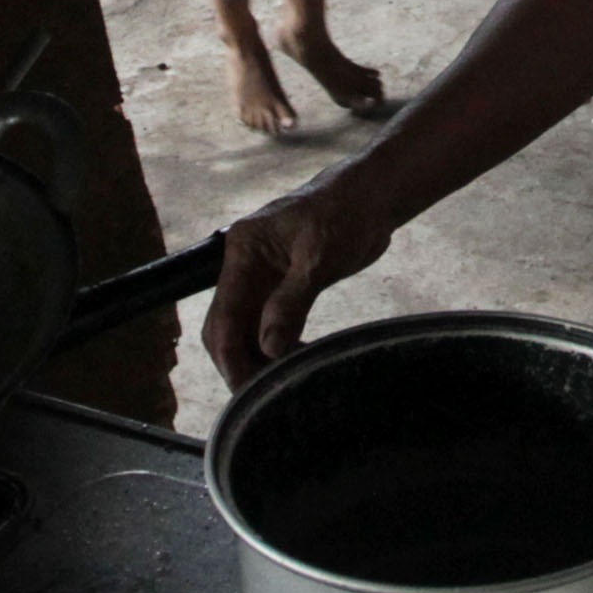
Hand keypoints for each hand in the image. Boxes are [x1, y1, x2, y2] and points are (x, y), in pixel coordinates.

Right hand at [198, 177, 391, 382]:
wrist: (370, 198)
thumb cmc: (345, 213)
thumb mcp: (320, 258)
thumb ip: (291, 301)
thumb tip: (268, 347)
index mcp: (242, 252)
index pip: (222, 315)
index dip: (230, 356)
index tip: (248, 389)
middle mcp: (244, 267)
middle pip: (227, 328)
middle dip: (241, 364)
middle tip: (267, 395)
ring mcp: (261, 279)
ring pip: (247, 331)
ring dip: (261, 358)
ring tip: (286, 380)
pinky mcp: (281, 288)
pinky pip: (269, 326)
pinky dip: (279, 347)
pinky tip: (299, 359)